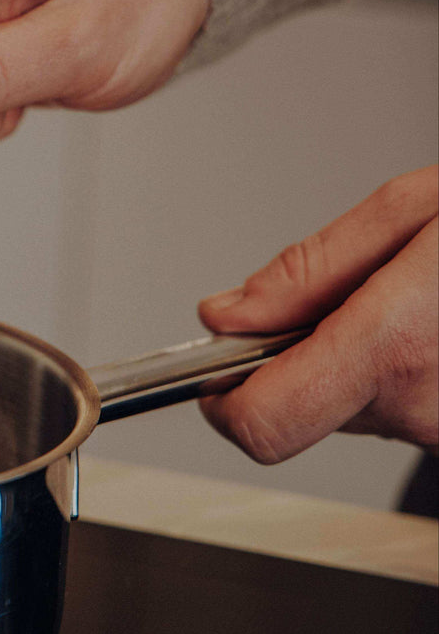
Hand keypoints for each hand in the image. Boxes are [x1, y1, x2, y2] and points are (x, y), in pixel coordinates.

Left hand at [197, 166, 438, 462]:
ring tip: (415, 296)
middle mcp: (427, 405)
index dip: (221, 398)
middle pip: (299, 410)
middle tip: (345, 294)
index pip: (263, 424)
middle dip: (295, 357)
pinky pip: (402, 411)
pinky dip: (399, 371)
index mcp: (399, 344)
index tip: (216, 365)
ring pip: (351, 410)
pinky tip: (438, 325)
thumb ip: (309, 270)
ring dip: (353, 359)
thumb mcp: (416, 209)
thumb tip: (226, 315)